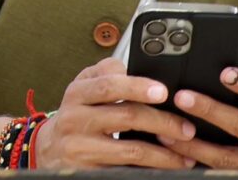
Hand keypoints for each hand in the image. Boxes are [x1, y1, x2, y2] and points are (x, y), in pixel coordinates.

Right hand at [36, 57, 197, 169]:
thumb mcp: (82, 88)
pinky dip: (151, 171)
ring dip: (165, 154)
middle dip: (163, 123)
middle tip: (187, 128)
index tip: (163, 91)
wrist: (50, 151)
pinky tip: (166, 169)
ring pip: (132, 150)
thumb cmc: (77, 116)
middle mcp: (76, 120)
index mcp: (77, 94)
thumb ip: (104, 72)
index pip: (108, 85)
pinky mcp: (89, 172)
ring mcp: (82, 149)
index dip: (137, 87)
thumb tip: (129, 68)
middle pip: (126, 117)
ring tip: (185, 155)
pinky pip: (127, 172)